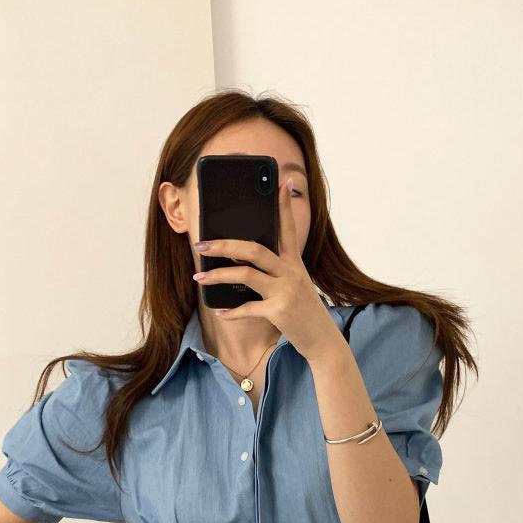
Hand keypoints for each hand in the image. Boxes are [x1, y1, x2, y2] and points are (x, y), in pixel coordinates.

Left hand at [195, 179, 336, 365]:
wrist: (323, 340)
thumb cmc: (304, 310)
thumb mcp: (295, 284)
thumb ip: (275, 269)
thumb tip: (242, 258)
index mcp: (294, 262)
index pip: (287, 227)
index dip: (284, 205)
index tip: (281, 183)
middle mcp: (291, 272)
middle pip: (254, 249)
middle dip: (224, 245)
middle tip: (201, 245)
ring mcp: (285, 291)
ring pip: (246, 275)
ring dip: (218, 276)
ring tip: (199, 279)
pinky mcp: (279, 312)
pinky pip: (248, 308)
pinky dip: (231, 312)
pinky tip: (220, 312)